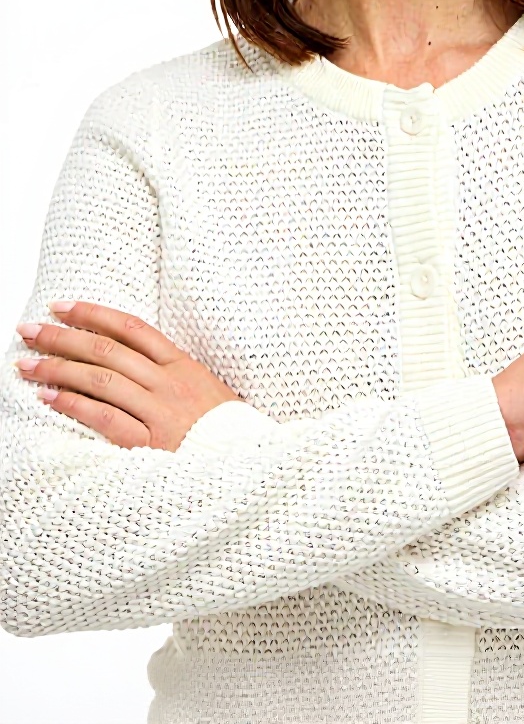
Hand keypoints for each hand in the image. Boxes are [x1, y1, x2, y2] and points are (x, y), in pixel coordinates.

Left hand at [14, 300, 239, 450]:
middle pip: (107, 350)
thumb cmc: (224, 430)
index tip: (60, 307)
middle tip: (29, 330)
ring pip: (100, 380)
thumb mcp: (205, 388)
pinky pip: (105, 418)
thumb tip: (125, 356)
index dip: (93, 314)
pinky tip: (49, 397)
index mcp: (183, 365)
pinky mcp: (151, 444)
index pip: (131, 328)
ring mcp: (160, 412)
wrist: (249, 464)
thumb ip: (170, 371)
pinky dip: (74, 405)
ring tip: (27, 364)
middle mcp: (169, 383)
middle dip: (62, 338)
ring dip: (58, 369)